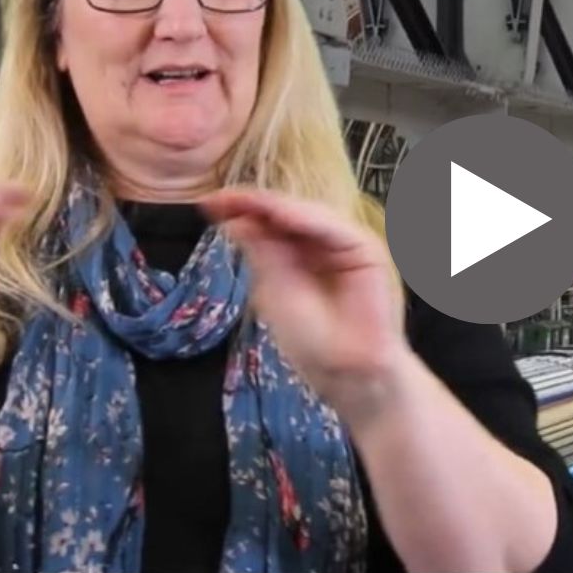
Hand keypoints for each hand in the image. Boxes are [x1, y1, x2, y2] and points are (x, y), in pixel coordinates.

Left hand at [199, 188, 410, 415]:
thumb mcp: (274, 293)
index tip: (206, 203)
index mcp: (296, 254)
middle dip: (252, 203)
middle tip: (219, 198)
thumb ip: (261, 254)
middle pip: (285, 213)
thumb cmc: (313, 342)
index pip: (267, 224)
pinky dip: (306, 218)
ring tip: (242, 201)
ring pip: (308, 214)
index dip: (240, 211)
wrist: (350, 373)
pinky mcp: (366, 250)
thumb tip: (235, 220)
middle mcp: (319, 244)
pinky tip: (280, 214)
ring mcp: (343, 245)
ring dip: (275, 205)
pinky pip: (334, 227)